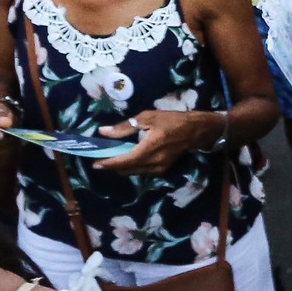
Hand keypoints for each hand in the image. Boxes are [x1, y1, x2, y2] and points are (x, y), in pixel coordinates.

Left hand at [94, 109, 219, 175]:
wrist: (196, 130)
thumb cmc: (172, 120)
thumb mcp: (148, 118)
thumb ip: (125, 127)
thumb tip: (103, 132)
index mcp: (146, 150)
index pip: (122, 162)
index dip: (107, 164)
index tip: (94, 163)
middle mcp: (151, 164)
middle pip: (126, 170)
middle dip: (112, 166)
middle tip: (100, 160)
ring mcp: (158, 168)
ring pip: (134, 172)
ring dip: (122, 168)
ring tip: (112, 160)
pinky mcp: (163, 169)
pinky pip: (142, 171)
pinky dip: (132, 167)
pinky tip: (129, 159)